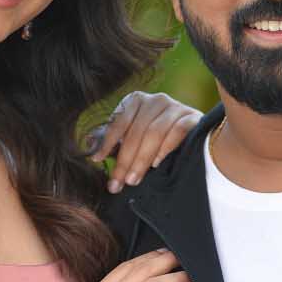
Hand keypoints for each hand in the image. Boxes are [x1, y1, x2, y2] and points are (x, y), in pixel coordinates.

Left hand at [83, 91, 202, 191]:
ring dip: (142, 159)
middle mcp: (156, 99)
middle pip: (136, 131)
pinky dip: (165, 148)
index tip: (97, 160)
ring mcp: (176, 107)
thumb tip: (87, 143)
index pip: (118, 122)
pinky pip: (177, 131)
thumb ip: (112, 140)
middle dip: (125, 159)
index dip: (106, 142)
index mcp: (136, 101)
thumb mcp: (132, 138)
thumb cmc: (156, 140)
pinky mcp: (193, 118)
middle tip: (119, 182)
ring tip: (134, 179)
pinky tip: (157, 163)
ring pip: (154, 133)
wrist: (194, 140)